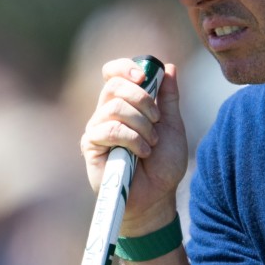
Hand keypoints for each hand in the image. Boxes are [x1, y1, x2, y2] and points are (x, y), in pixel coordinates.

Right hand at [80, 58, 186, 236]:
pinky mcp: (91, 147)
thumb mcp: (173, 126)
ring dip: (141, 125)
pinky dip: (132, 139)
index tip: (145, 76)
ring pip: (114, 107)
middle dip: (142, 99)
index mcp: (125, 104)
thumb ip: (169, 98)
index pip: (114, 73)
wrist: (157, 197)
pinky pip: (109, 130)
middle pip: (114, 85)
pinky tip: (142, 154)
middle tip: (156, 120)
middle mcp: (106, 113)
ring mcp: (97, 129)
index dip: (125, 68)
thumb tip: (170, 67)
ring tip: (151, 145)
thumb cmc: (163, 165)